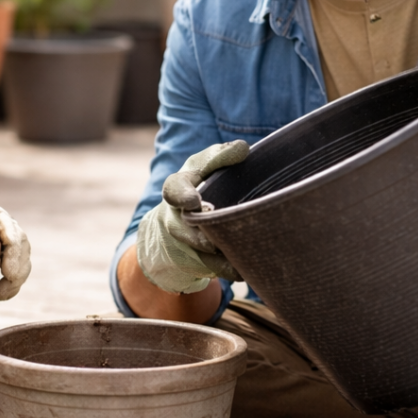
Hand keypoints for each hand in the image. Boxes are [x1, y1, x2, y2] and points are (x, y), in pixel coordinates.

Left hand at [0, 191, 30, 300]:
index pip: (2, 221)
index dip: (9, 237)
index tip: (7, 252)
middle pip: (17, 238)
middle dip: (18, 258)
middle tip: (10, 277)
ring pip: (21, 254)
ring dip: (18, 274)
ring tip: (4, 293)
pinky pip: (14, 267)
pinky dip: (13, 283)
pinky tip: (3, 295)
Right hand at [135, 140, 248, 293]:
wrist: (172, 226)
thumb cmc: (196, 187)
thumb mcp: (202, 167)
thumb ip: (219, 156)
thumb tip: (243, 148)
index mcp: (176, 189)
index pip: (173, 190)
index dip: (181, 196)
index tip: (193, 201)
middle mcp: (174, 218)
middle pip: (185, 229)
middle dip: (201, 234)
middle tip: (214, 236)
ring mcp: (181, 243)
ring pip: (200, 254)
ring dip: (219, 254)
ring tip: (241, 253)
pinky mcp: (192, 263)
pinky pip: (211, 269)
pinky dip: (228, 269)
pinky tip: (245, 268)